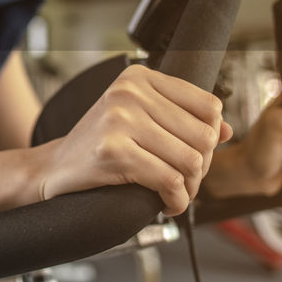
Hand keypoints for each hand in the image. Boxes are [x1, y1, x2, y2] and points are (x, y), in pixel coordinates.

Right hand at [37, 65, 233, 215]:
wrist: (53, 169)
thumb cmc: (100, 145)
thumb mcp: (139, 120)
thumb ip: (182, 119)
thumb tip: (227, 130)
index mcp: (138, 77)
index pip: (208, 105)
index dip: (211, 137)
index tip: (194, 154)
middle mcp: (129, 92)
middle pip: (204, 136)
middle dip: (201, 168)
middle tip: (184, 180)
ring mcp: (119, 120)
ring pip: (191, 161)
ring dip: (190, 188)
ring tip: (174, 193)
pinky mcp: (114, 152)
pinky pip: (170, 182)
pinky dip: (175, 202)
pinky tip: (164, 205)